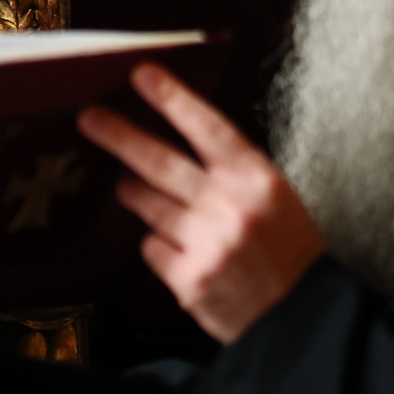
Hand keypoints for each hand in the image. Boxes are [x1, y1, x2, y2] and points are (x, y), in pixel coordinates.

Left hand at [79, 63, 324, 343]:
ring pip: (148, 204)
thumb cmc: (288, 253)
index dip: (172, 98)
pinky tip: (181, 251)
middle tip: (90, 119)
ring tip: (132, 187)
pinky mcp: (189, 279)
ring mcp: (207, 244)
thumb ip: (229, 172)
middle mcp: (231, 207)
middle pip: (160, 161)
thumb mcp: (274, 198)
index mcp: (258, 180)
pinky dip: (159, 245)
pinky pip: (152, 247)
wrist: (303, 318)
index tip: (143, 75)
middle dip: (119, 136)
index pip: (208, 127)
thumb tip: (178, 142)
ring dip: (136, 193)